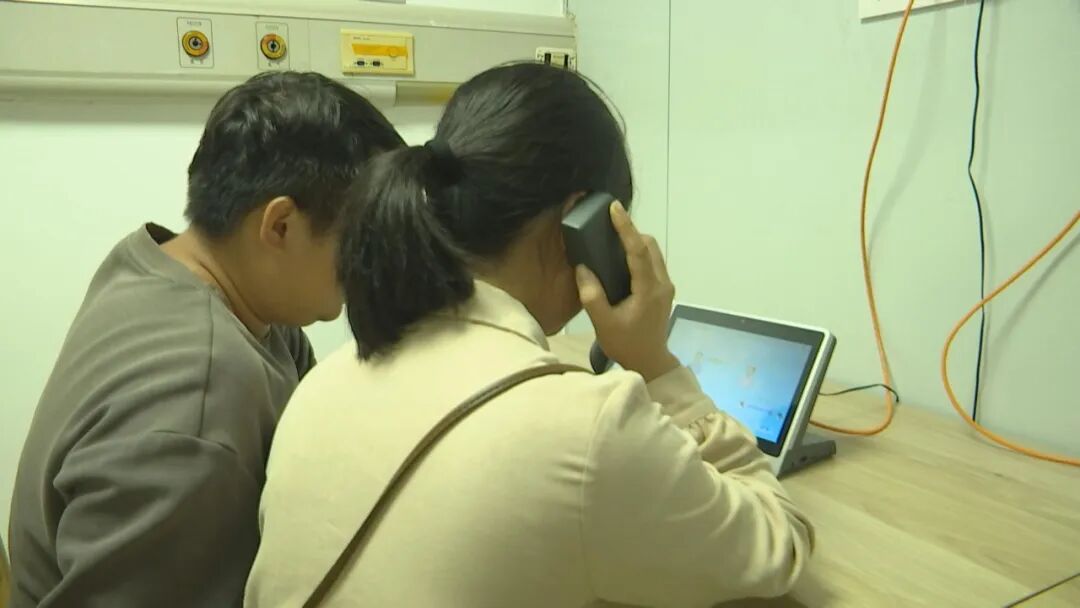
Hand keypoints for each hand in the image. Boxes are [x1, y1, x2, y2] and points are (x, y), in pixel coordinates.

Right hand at [575, 201, 679, 381]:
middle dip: (631, 231)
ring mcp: (665, 286)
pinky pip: (653, 262)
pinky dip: (639, 252)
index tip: (615, 208)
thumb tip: (583, 268)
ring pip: (654, 252)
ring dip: (636, 241)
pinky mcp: (663, 290)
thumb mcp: (603, 324)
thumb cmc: (626, 344)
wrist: (650, 362)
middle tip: (609, 223)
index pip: (639, 251)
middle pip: (650, 246)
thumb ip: (592, 296)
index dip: (627, 228)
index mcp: (649, 290)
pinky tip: (622, 256)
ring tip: (613, 237)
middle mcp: (662, 283)